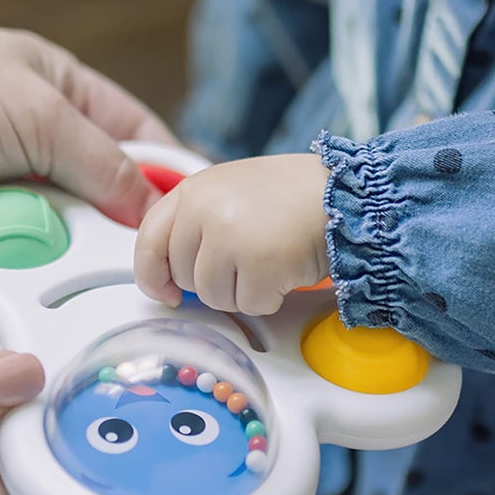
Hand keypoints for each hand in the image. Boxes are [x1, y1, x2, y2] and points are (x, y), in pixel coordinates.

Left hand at [0, 24, 176, 261]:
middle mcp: (28, 139)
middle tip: (150, 265)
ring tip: (81, 273)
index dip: (168, 174)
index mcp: (53, 87)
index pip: (134, 134)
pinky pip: (10, 267)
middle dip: (117, 229)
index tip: (196, 217)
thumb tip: (150, 212)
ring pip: (58, 240)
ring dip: (64, 254)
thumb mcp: (38, 113)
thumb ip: (104, 163)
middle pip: (100, 197)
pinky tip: (33, 287)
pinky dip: (19, 276)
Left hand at [134, 153, 329, 314]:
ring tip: (270, 261)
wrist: (346, 193)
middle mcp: (205, 209)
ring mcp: (230, 236)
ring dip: (243, 292)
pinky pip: (250, 304)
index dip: (153, 274)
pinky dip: (271, 297)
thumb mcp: (231, 194)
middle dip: (214, 281)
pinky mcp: (259, 263)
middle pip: (184, 276)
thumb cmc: (294, 197)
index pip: (149, 239)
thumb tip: (170, 276)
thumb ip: (196, 225)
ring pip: (213, 297)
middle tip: (249, 260)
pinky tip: (286, 269)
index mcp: (195, 189)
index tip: (165, 291)